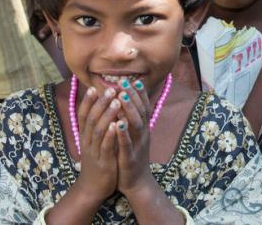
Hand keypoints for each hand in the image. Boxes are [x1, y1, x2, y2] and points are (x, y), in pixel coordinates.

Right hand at [74, 86, 121, 204]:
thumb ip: (95, 124)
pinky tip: (117, 125)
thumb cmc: (96, 159)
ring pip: (98, 130)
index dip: (88, 101)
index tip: (94, 86)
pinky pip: (106, 147)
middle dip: (101, 103)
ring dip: (107, 115)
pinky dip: (111, 135)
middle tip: (111, 88)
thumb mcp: (93, 141)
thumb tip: (99, 104)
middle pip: (91, 118)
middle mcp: (87, 141)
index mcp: (85, 135)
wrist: (93, 188)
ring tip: (117, 101)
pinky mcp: (103, 162)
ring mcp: (94, 152)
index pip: (83, 115)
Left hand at [115, 78, 153, 196]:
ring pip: (136, 124)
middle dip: (133, 96)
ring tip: (121, 97)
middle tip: (125, 82)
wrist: (137, 183)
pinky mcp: (130, 158)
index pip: (143, 107)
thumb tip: (127, 101)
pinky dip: (123, 133)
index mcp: (143, 129)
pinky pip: (127, 144)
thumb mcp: (134, 136)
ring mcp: (138, 146)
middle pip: (141, 111)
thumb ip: (132, 120)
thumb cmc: (132, 155)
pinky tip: (117, 124)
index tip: (133, 79)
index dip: (139, 93)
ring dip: (129, 110)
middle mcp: (143, 134)